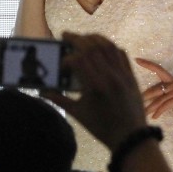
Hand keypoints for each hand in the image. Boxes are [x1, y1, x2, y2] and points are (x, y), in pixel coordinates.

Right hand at [44, 33, 146, 149]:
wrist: (130, 136)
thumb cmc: (101, 127)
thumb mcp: (78, 114)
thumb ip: (59, 99)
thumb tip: (41, 90)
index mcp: (95, 86)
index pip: (79, 60)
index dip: (67, 58)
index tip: (60, 63)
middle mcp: (110, 75)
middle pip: (92, 47)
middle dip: (77, 38)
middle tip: (65, 35)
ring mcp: (122, 73)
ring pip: (108, 46)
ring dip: (93, 38)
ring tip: (82, 38)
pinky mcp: (131, 74)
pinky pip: (120, 52)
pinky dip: (109, 45)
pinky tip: (100, 46)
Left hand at [136, 58, 172, 118]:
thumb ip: (165, 89)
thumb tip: (148, 94)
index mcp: (171, 78)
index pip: (158, 68)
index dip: (148, 64)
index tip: (136, 60)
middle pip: (155, 89)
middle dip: (144, 96)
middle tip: (134, 100)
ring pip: (159, 100)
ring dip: (149, 108)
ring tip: (141, 113)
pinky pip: (166, 105)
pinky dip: (159, 112)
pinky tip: (153, 116)